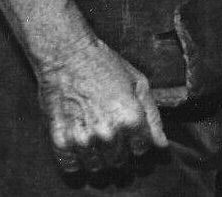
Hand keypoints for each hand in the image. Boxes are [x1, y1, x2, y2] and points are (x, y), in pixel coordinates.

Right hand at [36, 37, 167, 175]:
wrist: (67, 54)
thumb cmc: (105, 64)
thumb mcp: (138, 83)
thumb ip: (153, 117)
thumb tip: (161, 145)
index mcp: (131, 118)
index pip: (142, 150)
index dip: (138, 141)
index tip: (131, 132)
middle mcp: (108, 133)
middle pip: (120, 161)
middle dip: (120, 150)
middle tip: (112, 131)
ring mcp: (83, 139)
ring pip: (97, 166)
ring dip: (99, 156)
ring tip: (96, 134)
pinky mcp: (60, 140)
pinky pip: (72, 166)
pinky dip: (77, 159)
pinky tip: (80, 141)